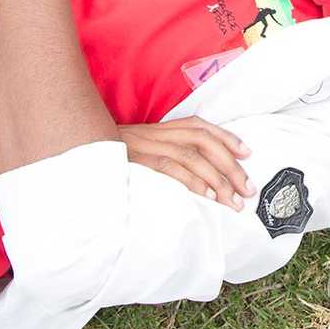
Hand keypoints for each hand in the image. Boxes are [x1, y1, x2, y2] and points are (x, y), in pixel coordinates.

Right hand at [116, 116, 252, 206]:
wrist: (82, 151)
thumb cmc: (116, 155)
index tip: (248, 152)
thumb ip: (168, 153)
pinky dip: (191, 181)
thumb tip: (199, 174)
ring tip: (232, 201)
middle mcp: (159, 133)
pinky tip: (206, 196)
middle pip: (204, 142)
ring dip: (217, 180)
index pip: (201, 127)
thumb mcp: (143, 147)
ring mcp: (148, 146)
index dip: (227, 138)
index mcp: (163, 128)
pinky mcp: (138, 162)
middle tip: (247, 189)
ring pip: (192, 157)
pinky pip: (170, 169)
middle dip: (230, 166)